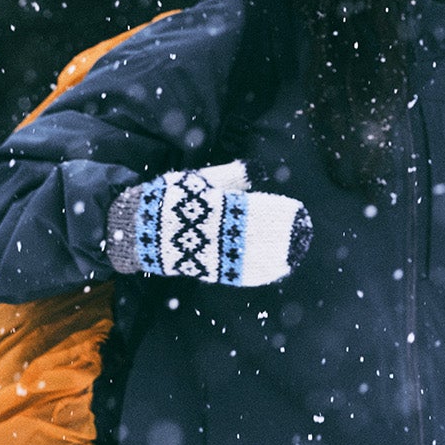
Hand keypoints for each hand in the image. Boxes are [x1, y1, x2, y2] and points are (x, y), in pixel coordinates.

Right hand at [105, 159, 311, 287]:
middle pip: (259, 235)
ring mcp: (214, 254)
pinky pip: (241, 274)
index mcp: (216, 206)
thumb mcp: (199, 179)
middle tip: (305, 231)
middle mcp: (217, 232)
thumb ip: (229, 176)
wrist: (140, 229)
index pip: (256, 209)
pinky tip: (279, 270)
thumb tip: (256, 169)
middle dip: (284, 235)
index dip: (279, 212)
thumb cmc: (172, 198)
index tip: (298, 210)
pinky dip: (262, 273)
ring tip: (298, 251)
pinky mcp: (210, 270)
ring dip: (279, 255)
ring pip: (254, 257)